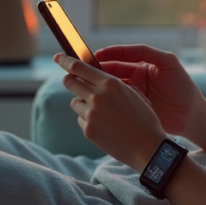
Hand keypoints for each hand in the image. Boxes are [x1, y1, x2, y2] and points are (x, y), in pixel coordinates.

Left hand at [55, 54, 165, 171]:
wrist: (146, 146)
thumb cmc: (143, 118)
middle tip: (71, 80)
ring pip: (75, 102)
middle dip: (69, 80)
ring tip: (101, 112)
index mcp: (110, 83)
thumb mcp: (132, 92)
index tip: (58, 57)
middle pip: (70, 82)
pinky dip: (88, 120)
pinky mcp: (88, 130)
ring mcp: (91, 114)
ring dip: (82, 103)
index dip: (65, 60)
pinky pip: (80, 119)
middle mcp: (97, 96)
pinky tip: (104, 125)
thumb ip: (111, 83)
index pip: (79, 67)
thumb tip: (93, 77)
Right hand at [91, 44, 205, 140]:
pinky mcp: (131, 109)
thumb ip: (149, 53)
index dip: (108, 55)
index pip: (121, 57)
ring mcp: (132, 94)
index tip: (95, 55)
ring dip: (99, 85)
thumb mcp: (169, 63)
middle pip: (112, 71)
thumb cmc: (183, 86)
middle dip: (98, 69)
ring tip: (86, 84)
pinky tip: (96, 100)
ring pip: (110, 87)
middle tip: (82, 69)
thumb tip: (127, 49)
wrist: (191, 115)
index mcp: (143, 65)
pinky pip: (115, 103)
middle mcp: (135, 78)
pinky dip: (105, 100)